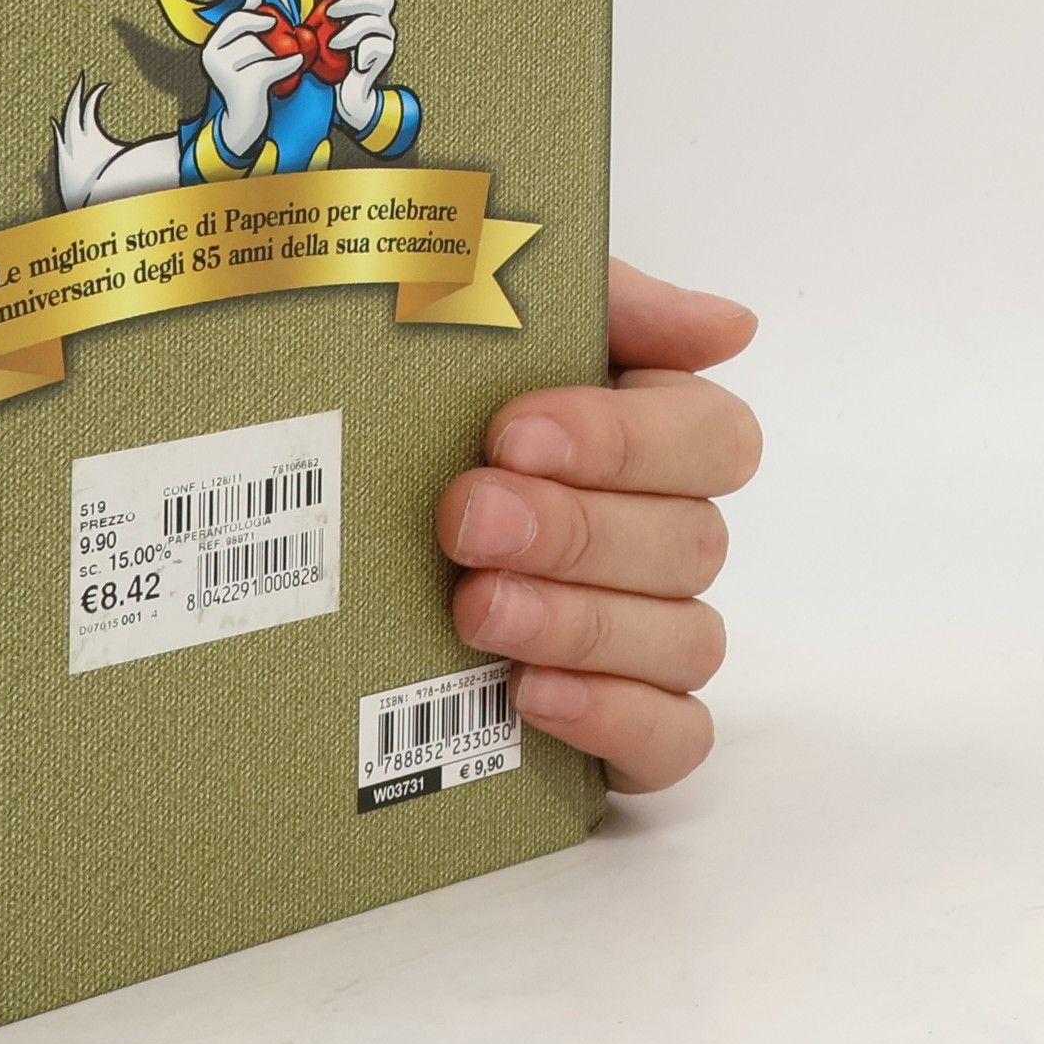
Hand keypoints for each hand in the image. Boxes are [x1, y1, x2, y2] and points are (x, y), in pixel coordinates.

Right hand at [201, 0, 302, 155]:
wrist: (242, 124)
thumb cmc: (247, 84)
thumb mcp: (244, 53)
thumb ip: (247, 25)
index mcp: (211, 47)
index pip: (234, 19)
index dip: (254, 17)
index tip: (271, 21)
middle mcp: (213, 58)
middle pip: (249, 34)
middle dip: (267, 41)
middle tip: (278, 50)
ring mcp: (225, 72)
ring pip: (261, 50)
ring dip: (277, 56)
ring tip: (279, 68)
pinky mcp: (242, 85)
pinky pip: (271, 65)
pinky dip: (288, 65)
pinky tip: (296, 65)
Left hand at [321, 0, 395, 133]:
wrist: (345, 97)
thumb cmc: (335, 66)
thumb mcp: (327, 35)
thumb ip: (332, 10)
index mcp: (371, 18)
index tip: (329, 8)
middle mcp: (383, 28)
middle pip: (383, 2)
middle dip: (354, 4)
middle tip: (330, 16)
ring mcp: (386, 42)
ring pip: (377, 23)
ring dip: (351, 31)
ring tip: (332, 45)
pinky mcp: (385, 60)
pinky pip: (380, 46)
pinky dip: (363, 52)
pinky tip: (353, 64)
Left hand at [435, 260, 760, 792]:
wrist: (313, 507)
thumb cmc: (418, 398)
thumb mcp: (491, 315)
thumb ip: (614, 305)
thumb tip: (730, 328)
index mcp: (647, 431)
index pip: (710, 437)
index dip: (625, 440)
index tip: (513, 435)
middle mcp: (660, 533)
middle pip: (689, 542)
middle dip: (573, 530)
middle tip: (467, 520)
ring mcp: (647, 632)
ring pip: (684, 639)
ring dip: (580, 622)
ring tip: (476, 607)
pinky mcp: (620, 721)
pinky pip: (673, 737)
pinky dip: (616, 717)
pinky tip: (532, 693)